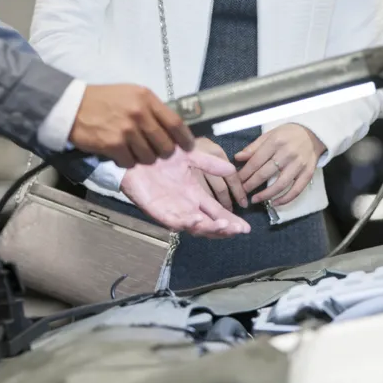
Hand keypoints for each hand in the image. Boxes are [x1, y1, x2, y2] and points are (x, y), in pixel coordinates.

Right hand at [70, 84, 193, 167]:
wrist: (73, 107)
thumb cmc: (104, 100)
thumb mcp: (131, 95)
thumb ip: (150, 108)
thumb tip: (169, 129)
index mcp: (146, 98)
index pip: (175, 122)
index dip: (184, 138)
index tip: (188, 147)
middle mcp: (139, 113)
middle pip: (165, 143)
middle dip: (164, 152)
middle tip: (157, 153)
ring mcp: (127, 130)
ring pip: (149, 156)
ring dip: (144, 158)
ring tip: (134, 151)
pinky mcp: (114, 145)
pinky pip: (130, 162)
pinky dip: (127, 161)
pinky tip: (119, 153)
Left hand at [121, 148, 251, 237]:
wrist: (137, 153)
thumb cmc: (161, 155)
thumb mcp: (190, 155)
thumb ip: (209, 163)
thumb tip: (231, 169)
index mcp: (195, 194)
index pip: (217, 212)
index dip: (231, 220)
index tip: (245, 226)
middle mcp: (186, 205)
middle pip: (209, 223)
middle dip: (224, 228)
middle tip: (239, 229)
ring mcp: (172, 210)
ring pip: (194, 226)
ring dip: (210, 228)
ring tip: (224, 226)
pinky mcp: (157, 210)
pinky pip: (173, 221)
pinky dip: (186, 222)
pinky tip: (197, 219)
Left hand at [235, 123, 324, 206]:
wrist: (313, 134)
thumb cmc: (288, 134)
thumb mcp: (269, 135)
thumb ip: (254, 147)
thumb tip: (237, 158)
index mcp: (276, 142)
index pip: (256, 161)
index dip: (244, 173)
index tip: (236, 181)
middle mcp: (287, 153)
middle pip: (266, 173)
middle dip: (251, 185)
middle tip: (241, 192)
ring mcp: (299, 165)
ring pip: (280, 184)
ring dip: (266, 195)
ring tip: (254, 199)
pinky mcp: (308, 174)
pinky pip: (296, 190)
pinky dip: (285, 199)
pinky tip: (274, 203)